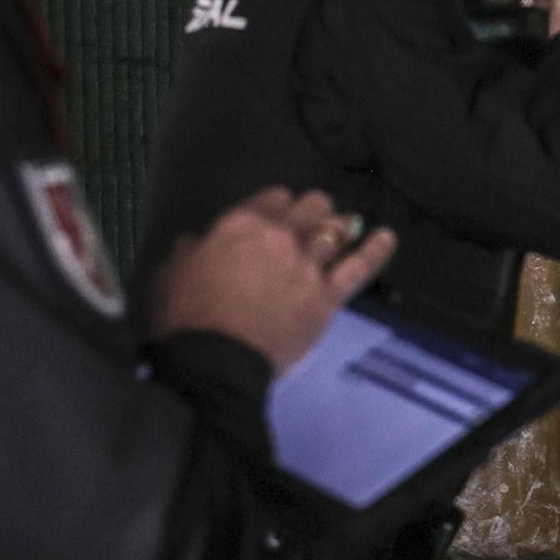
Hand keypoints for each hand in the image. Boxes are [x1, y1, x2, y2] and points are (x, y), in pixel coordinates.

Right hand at [152, 188, 397, 372]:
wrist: (216, 360)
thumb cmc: (186, 318)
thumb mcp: (171, 275)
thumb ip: (187, 253)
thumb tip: (194, 241)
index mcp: (240, 225)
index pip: (272, 199)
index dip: (280, 203)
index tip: (282, 210)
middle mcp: (280, 238)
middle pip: (310, 208)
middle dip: (314, 208)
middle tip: (316, 215)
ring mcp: (309, 265)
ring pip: (335, 231)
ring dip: (341, 225)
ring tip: (348, 223)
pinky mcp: (327, 296)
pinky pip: (360, 267)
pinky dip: (376, 250)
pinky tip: (388, 238)